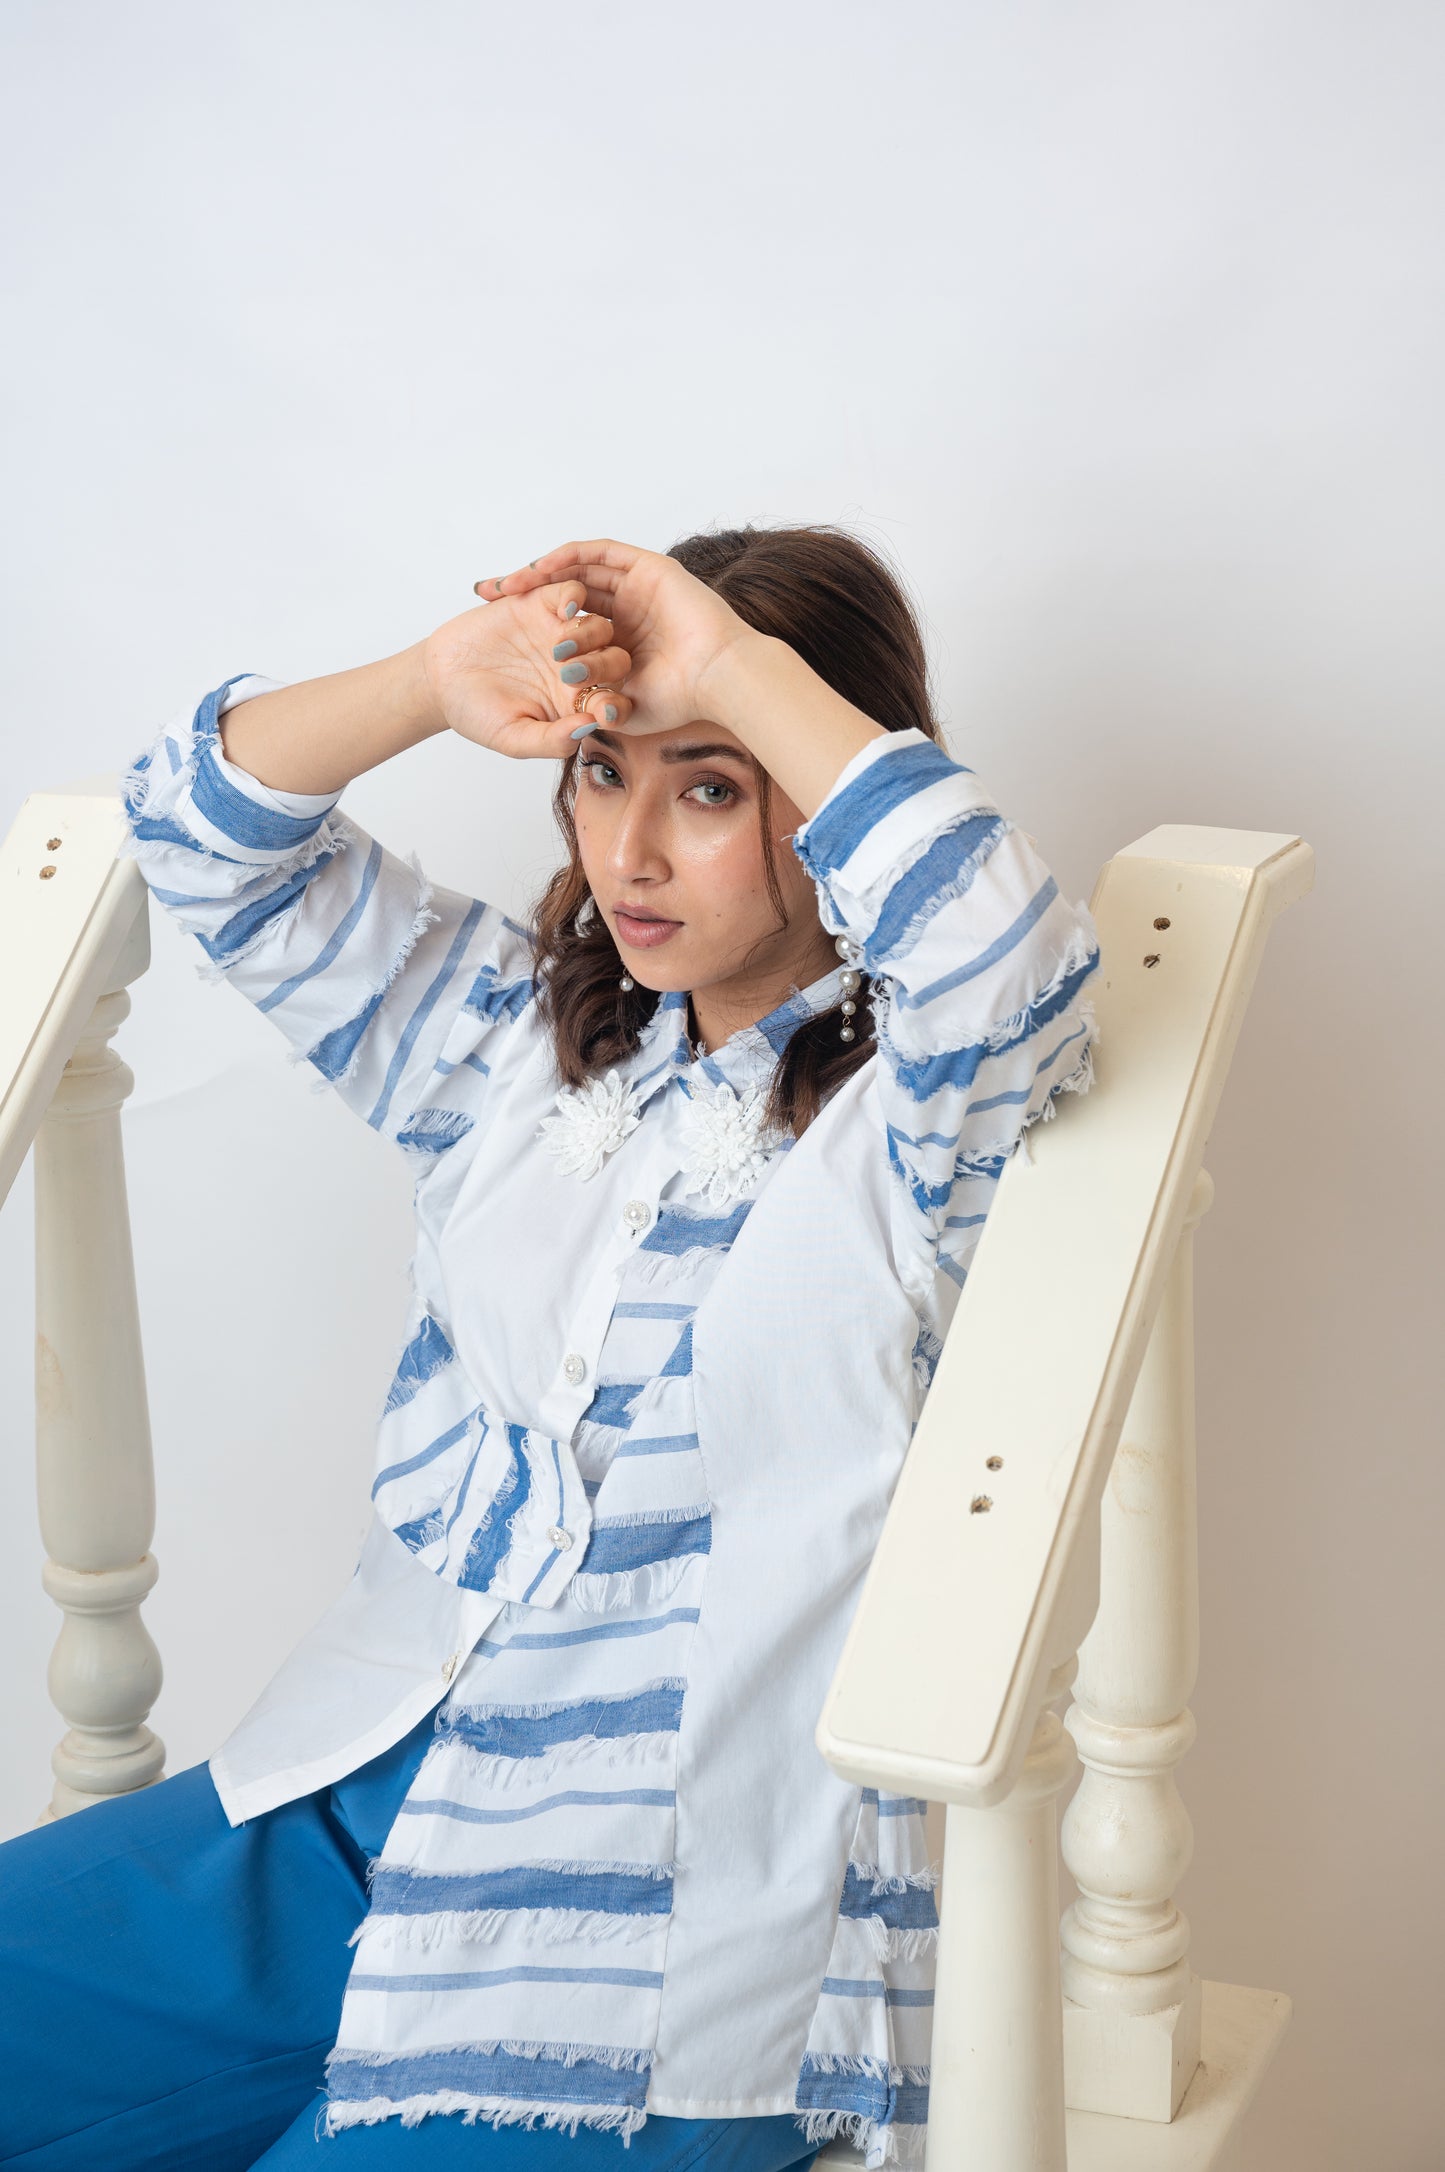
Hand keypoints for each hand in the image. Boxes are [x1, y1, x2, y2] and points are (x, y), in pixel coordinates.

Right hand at [421, 582, 632, 760]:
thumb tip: (588, 729)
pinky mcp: (543, 604)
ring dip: (588, 635)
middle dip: (603, 667)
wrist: (441, 678)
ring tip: (558, 648)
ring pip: (600, 626)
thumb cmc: (478, 714)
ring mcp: (564, 634)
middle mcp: (580, 667)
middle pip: (616, 661)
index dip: (616, 709)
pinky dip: (573, 596)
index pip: (614, 704)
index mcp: (580, 703)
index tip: (603, 713)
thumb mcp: (513, 738)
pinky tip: (565, 609)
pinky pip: (572, 592)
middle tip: (571, 674)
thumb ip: (551, 740)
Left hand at [477, 539, 756, 735]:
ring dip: (537, 573)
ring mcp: (637, 587)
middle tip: (486, 598)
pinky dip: (565, 558)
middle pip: (564, 593)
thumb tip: (563, 720)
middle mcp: (626, 610)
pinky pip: (596, 554)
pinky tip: (537, 570)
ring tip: (504, 585)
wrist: (718, 678)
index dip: (531, 627)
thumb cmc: (678, 700)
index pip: (567, 625)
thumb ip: (591, 708)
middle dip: (523, 593)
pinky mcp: (647, 567)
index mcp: (620, 640)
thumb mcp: (621, 708)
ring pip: (576, 571)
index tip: (494, 632)